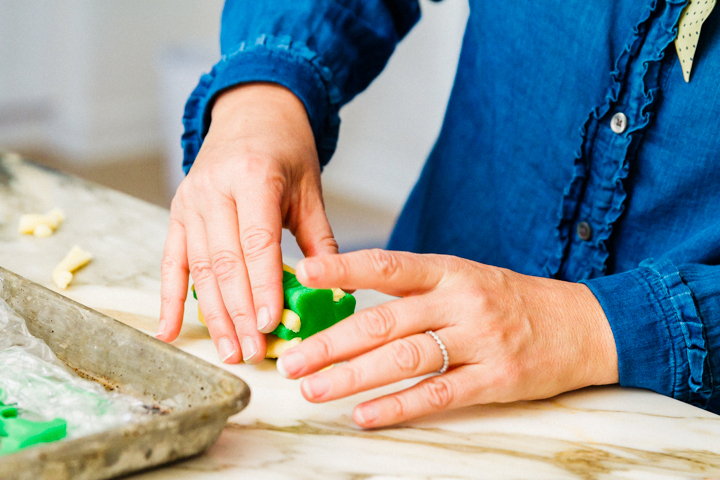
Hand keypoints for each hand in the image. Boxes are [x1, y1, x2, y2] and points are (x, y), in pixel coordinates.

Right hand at [157, 83, 337, 363]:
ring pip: (198, 268)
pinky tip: (169, 331)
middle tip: (251, 351)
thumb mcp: (310, 190)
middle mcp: (214, 189)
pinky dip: (169, 298)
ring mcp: (190, 201)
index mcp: (253, 177)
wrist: (252, 114)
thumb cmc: (285, 151)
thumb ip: (320, 241)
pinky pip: (171, 261)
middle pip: (224, 262)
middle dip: (238, 312)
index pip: (256, 242)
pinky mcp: (177, 213)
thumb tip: (334, 292)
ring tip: (228, 350)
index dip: (262, 287)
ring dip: (212, 314)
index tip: (269, 324)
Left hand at [277, 249, 618, 427]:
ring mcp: (479, 341)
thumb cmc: (510, 300)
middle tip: (291, 360)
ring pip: (404, 360)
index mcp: (449, 271)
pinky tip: (364, 414)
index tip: (303, 273)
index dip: (344, 269)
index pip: (388, 266)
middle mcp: (461, 302)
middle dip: (331, 343)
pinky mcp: (496, 379)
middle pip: (384, 322)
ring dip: (353, 377)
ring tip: (314, 390)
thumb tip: (349, 301)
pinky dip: (398, 406)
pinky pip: (439, 394)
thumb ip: (414, 290)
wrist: (581, 323)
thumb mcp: (464, 279)